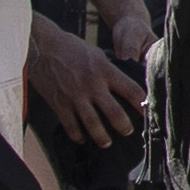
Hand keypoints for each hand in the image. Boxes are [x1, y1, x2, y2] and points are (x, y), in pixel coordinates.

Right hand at [26, 15, 136, 154]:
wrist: (41, 47)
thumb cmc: (71, 47)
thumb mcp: (96, 54)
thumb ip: (108, 70)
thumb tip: (122, 84)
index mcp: (105, 70)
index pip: (131, 89)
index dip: (142, 103)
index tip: (147, 113)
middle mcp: (92, 84)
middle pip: (114, 112)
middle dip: (124, 126)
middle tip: (128, 132)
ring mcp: (75, 96)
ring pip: (92, 124)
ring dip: (101, 137)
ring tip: (107, 143)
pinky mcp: (59, 103)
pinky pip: (70, 125)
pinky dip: (77, 135)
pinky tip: (81, 139)